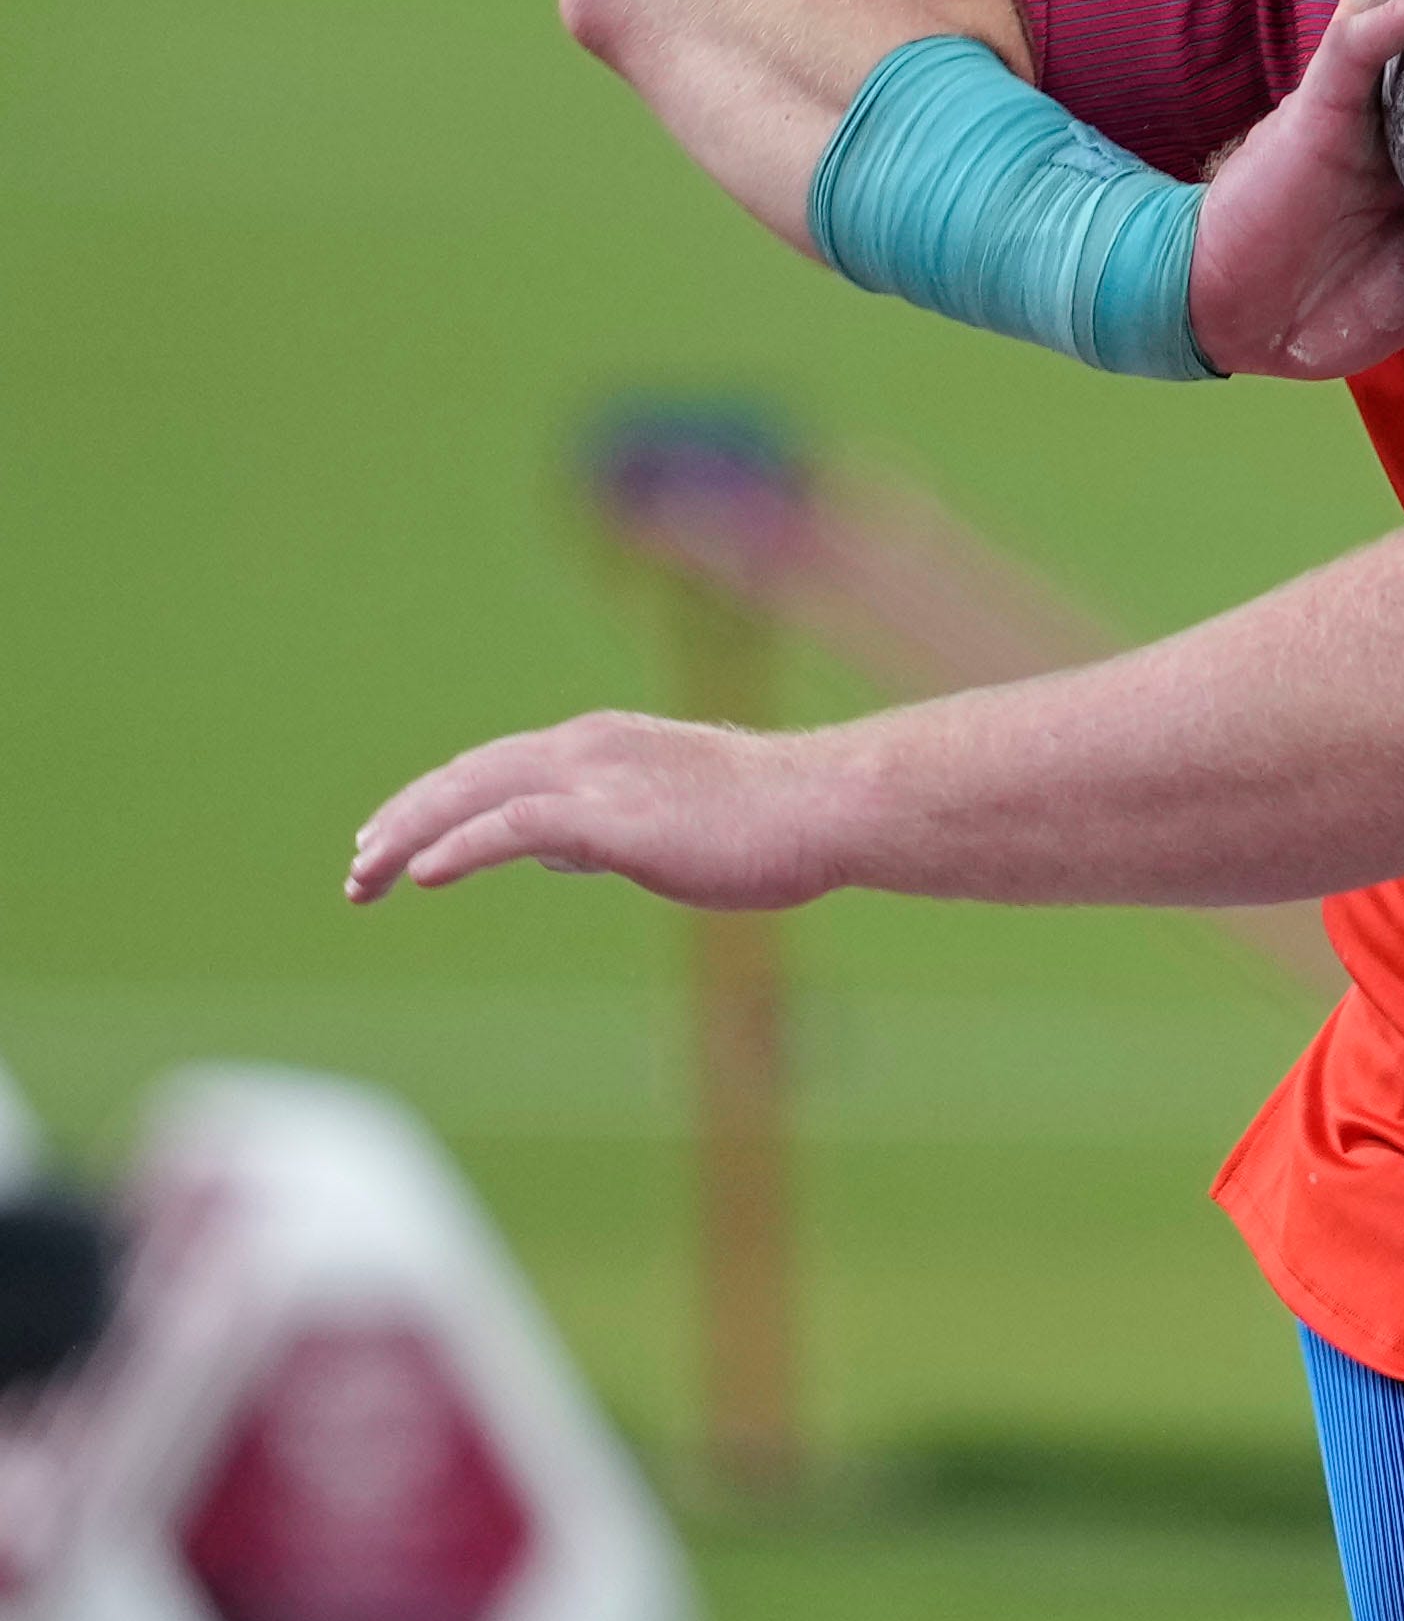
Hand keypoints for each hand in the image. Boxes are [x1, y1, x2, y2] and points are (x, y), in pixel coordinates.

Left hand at [346, 712, 847, 911]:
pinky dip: (460, 846)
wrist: (829, 805)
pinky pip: (511, 828)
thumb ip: (607, 829)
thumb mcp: (676, 821)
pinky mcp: (610, 814)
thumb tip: (553, 850)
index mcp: (605, 744)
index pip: (497, 769)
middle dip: (404, 820)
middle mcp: (588, 747)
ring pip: (473, 796)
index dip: (439, 803)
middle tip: (356, 866)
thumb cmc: (775, 820)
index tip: (398, 840)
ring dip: (409, 836)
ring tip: (364, 876)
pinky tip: (422, 874)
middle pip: (467, 777)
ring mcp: (596, 776)